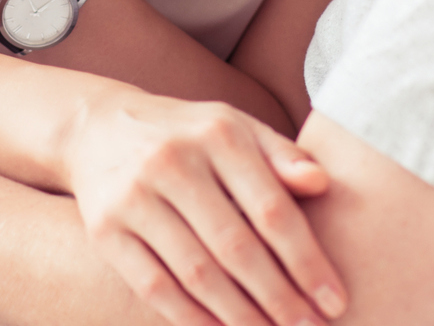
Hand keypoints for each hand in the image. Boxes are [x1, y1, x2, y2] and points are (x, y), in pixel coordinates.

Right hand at [60, 88, 344, 325]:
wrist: (98, 127)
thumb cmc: (188, 136)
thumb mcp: (235, 128)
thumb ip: (281, 156)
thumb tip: (321, 183)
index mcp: (218, 134)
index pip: (272, 209)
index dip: (307, 262)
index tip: (334, 301)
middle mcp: (172, 161)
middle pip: (236, 247)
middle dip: (279, 299)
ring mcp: (134, 196)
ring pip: (196, 273)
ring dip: (240, 316)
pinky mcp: (105, 229)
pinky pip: (154, 286)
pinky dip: (190, 318)